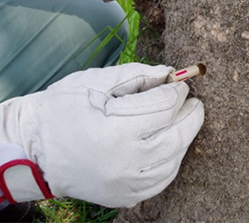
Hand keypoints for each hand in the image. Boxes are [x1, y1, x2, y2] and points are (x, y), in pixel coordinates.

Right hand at [0, 63, 203, 206]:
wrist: (34, 151)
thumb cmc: (61, 110)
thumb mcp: (94, 83)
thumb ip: (135, 75)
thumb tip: (169, 73)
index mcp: (114, 129)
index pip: (164, 107)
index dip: (177, 92)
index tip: (179, 84)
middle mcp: (123, 162)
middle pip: (176, 136)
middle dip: (191, 115)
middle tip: (194, 103)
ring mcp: (125, 184)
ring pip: (174, 160)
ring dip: (184, 138)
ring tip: (183, 121)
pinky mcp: (124, 196)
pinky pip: (162, 180)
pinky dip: (172, 160)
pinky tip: (169, 146)